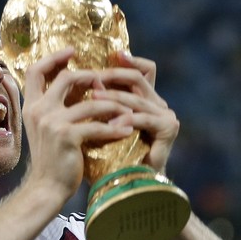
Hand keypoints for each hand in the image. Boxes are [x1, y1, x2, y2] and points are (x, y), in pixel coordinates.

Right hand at [22, 48, 134, 202]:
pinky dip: (115, 128)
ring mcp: (52, 123)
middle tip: (106, 82)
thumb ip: (54, 107)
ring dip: (112, 105)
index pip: (36, 70)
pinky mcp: (67, 136)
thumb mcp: (46, 128)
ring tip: (127, 110)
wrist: (47, 187)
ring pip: (90, 102)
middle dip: (90, 76)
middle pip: (66, 77)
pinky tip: (126, 131)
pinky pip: (97, 125)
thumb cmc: (51, 159)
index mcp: (31, 106)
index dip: (54, 57)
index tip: (72, 51)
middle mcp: (39, 111)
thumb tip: (76, 85)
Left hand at [92, 53, 178, 172]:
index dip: (128, 60)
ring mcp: (165, 115)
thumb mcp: (101, 125)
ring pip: (137, 98)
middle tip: (93, 78)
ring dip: (114, 98)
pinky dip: (127, 120)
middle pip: (137, 79)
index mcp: (145, 100)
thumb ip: (95, 106)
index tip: (108, 55)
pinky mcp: (169, 128)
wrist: (131, 184)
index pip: (142, 71)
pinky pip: (144, 119)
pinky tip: (112, 124)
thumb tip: (71, 85)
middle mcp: (158, 104)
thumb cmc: (111, 157)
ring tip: (93, 98)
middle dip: (113, 76)